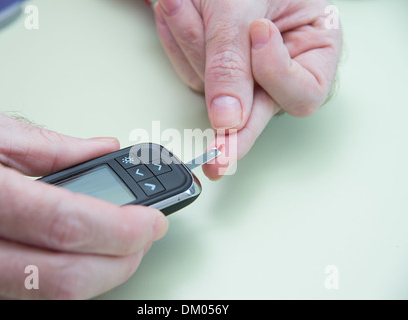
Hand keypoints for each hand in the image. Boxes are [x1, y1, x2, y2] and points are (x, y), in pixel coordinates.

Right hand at [0, 105, 167, 298]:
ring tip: (121, 245)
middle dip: (122, 261)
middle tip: (145, 236)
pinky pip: (29, 302)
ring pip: (50, 299)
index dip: (122, 228)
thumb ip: (54, 146)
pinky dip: (67, 284)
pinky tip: (82, 260)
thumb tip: (104, 149)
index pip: (67, 225)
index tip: (153, 221)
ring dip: (100, 275)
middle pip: (65, 277)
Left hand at [154, 0, 342, 178]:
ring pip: (217, 93)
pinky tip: (175, 13)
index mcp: (313, 45)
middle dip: (228, 110)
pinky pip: (191, 74)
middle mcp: (280, 65)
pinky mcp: (213, 70)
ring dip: (191, 49)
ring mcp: (244, 71)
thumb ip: (234, 61)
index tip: (258, 36)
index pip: (305, 91)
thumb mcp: (243, 4)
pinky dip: (179, 44)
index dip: (279, 77)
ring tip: (179, 5)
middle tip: (217, 157)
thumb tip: (228, 119)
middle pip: (258, 107)